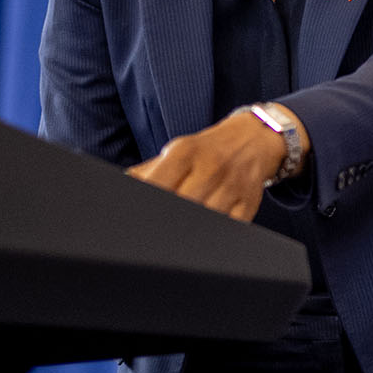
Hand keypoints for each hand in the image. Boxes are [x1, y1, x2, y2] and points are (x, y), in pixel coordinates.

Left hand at [127, 110, 287, 221]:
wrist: (253, 139)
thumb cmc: (207, 151)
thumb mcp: (177, 151)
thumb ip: (147, 171)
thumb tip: (118, 187)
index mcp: (185, 151)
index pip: (157, 183)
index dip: (146, 203)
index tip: (138, 217)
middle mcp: (210, 166)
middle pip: (181, 204)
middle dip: (166, 218)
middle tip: (160, 225)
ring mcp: (232, 185)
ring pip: (205, 218)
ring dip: (191, 228)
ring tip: (181, 230)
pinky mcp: (248, 203)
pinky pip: (229, 226)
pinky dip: (214, 233)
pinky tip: (205, 231)